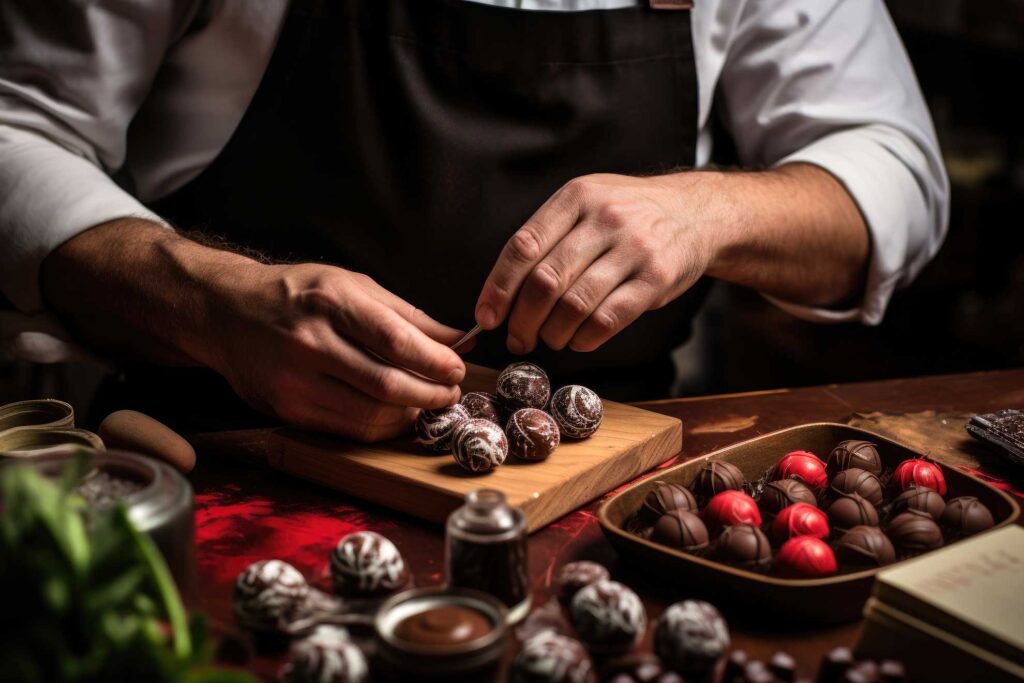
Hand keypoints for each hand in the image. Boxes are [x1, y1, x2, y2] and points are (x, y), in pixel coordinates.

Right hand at [206, 263, 466, 440]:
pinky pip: (348, 429)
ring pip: (370, 415)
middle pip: (387, 385)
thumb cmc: (297, 293)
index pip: (396, 342)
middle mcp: (310, 343)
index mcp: (330, 302)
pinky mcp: (287, 410)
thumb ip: (406, 314)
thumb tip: (455, 338)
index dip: (435, 362)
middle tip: (450, 391)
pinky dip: (381, 427)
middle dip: (430, 394)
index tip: (458, 368)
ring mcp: (294, 382)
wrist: (227, 313)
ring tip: (427, 402)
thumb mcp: (351, 284)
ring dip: (409, 414)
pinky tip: (396, 414)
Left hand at [475, 173, 715, 352]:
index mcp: (576, 197)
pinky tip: (578, 340)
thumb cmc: (627, 215)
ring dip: (553, 333)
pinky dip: (584, 339)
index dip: (499, 287)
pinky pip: (608, 319)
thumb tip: (501, 292)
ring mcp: (633, 248)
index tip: (486, 316)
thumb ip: (548, 237)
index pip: (524, 246)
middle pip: (546, 281)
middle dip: (522, 319)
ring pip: (575, 304)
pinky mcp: (656, 278)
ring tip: (549, 339)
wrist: (696, 213)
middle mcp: (604, 218)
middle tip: (517, 338)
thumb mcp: (586, 204)